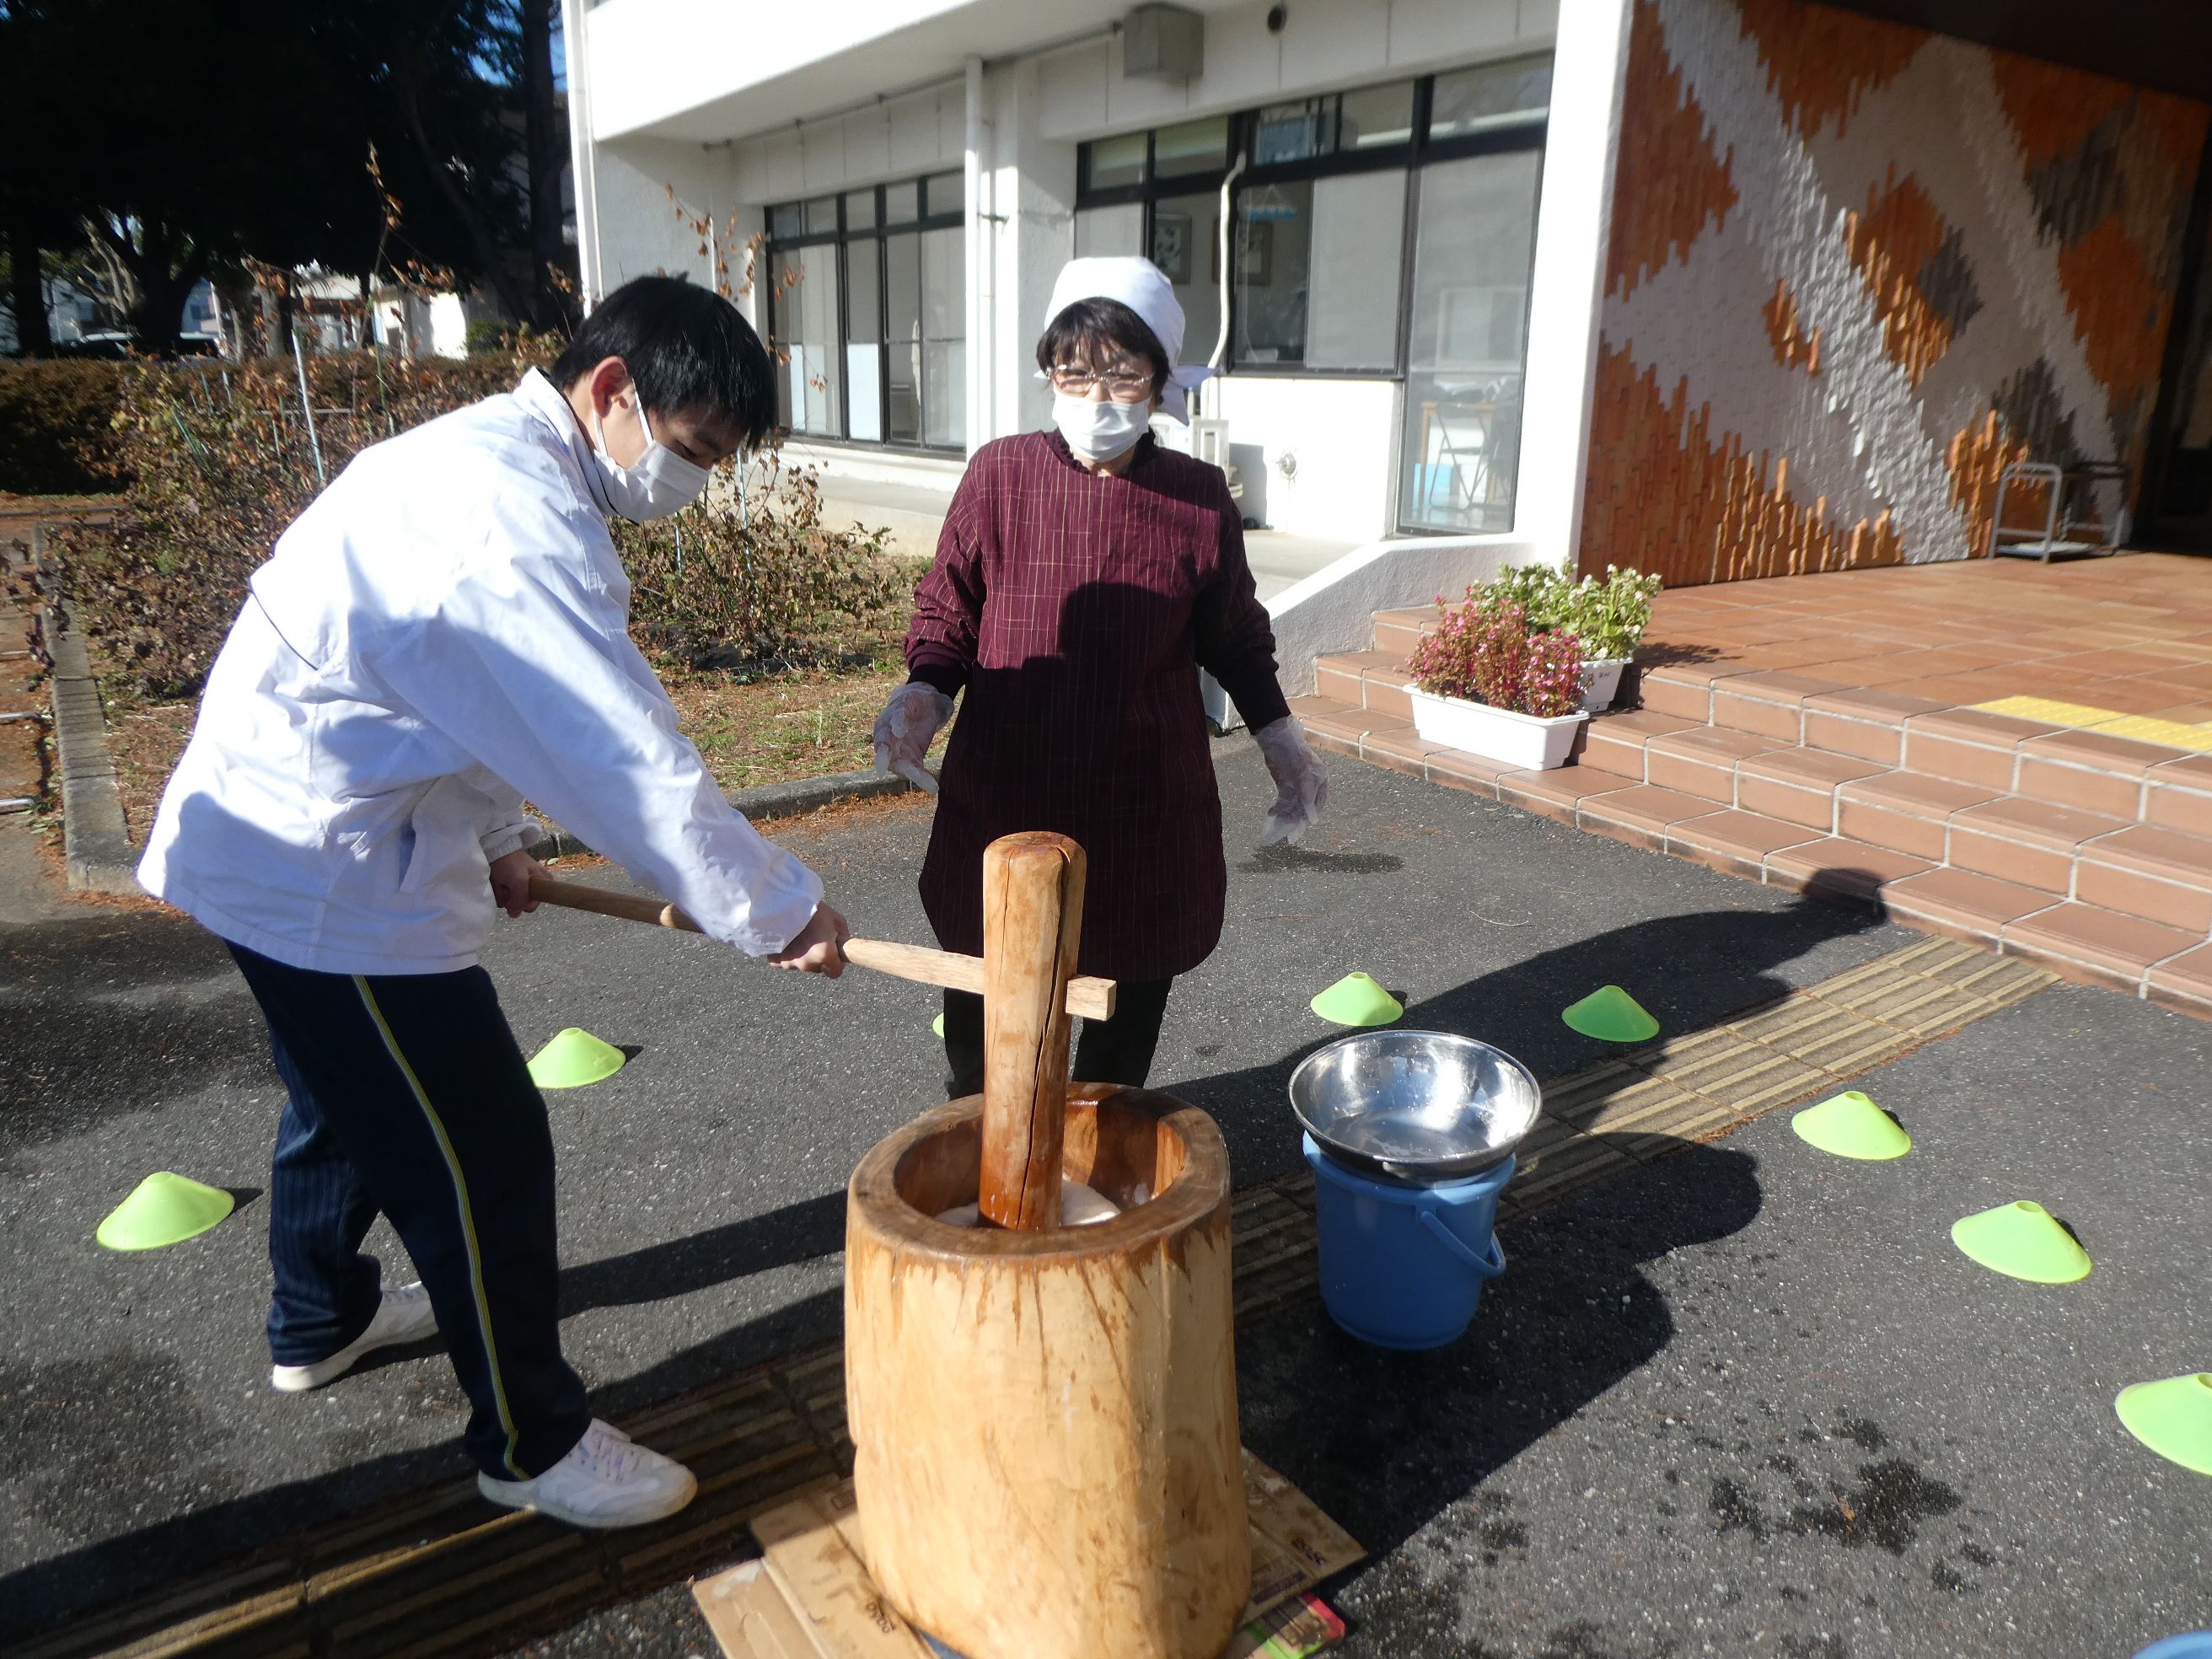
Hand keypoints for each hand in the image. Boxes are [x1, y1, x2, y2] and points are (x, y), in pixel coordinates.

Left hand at [489, 849, 544, 917]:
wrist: (494, 849)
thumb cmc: (511, 862)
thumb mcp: (519, 880)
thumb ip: (520, 900)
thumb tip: (515, 915)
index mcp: (545, 883)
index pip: (535, 904)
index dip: (524, 902)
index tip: (517, 894)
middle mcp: (534, 887)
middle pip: (522, 904)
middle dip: (511, 897)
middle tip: (507, 885)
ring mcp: (520, 887)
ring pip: (510, 902)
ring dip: (503, 894)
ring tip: (501, 881)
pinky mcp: (508, 887)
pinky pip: (503, 897)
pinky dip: (498, 891)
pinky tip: (497, 882)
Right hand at [770, 902, 849, 976]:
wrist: (783, 900)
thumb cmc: (812, 908)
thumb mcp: (836, 919)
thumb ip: (844, 939)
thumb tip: (843, 949)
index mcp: (824, 955)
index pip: (835, 973)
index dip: (836, 963)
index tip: (834, 953)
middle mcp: (806, 964)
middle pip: (817, 968)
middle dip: (818, 957)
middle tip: (815, 937)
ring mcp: (788, 963)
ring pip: (800, 964)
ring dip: (802, 955)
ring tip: (799, 935)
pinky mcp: (774, 959)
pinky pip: (783, 961)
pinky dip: (786, 953)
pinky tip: (787, 938)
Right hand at [871, 681, 955, 794]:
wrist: (924, 706)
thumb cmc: (911, 702)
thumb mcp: (907, 703)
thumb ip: (901, 715)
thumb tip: (897, 730)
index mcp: (883, 729)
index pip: (881, 741)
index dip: (883, 750)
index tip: (885, 758)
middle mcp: (888, 746)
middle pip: (892, 761)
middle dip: (903, 768)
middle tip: (915, 774)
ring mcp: (901, 755)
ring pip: (905, 769)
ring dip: (917, 776)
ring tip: (929, 784)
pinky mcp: (914, 760)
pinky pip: (917, 771)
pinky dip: (924, 779)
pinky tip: (933, 787)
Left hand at [1252, 716, 1327, 846]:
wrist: (1274, 737)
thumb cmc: (1293, 752)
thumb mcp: (1302, 775)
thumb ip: (1307, 796)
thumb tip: (1312, 820)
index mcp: (1320, 779)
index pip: (1318, 804)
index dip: (1310, 816)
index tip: (1301, 828)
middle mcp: (1310, 783)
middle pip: (1304, 806)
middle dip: (1295, 818)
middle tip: (1286, 832)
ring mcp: (1296, 783)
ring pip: (1292, 804)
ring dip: (1285, 814)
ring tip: (1276, 824)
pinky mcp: (1284, 783)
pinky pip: (1283, 799)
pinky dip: (1278, 807)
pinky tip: (1272, 813)